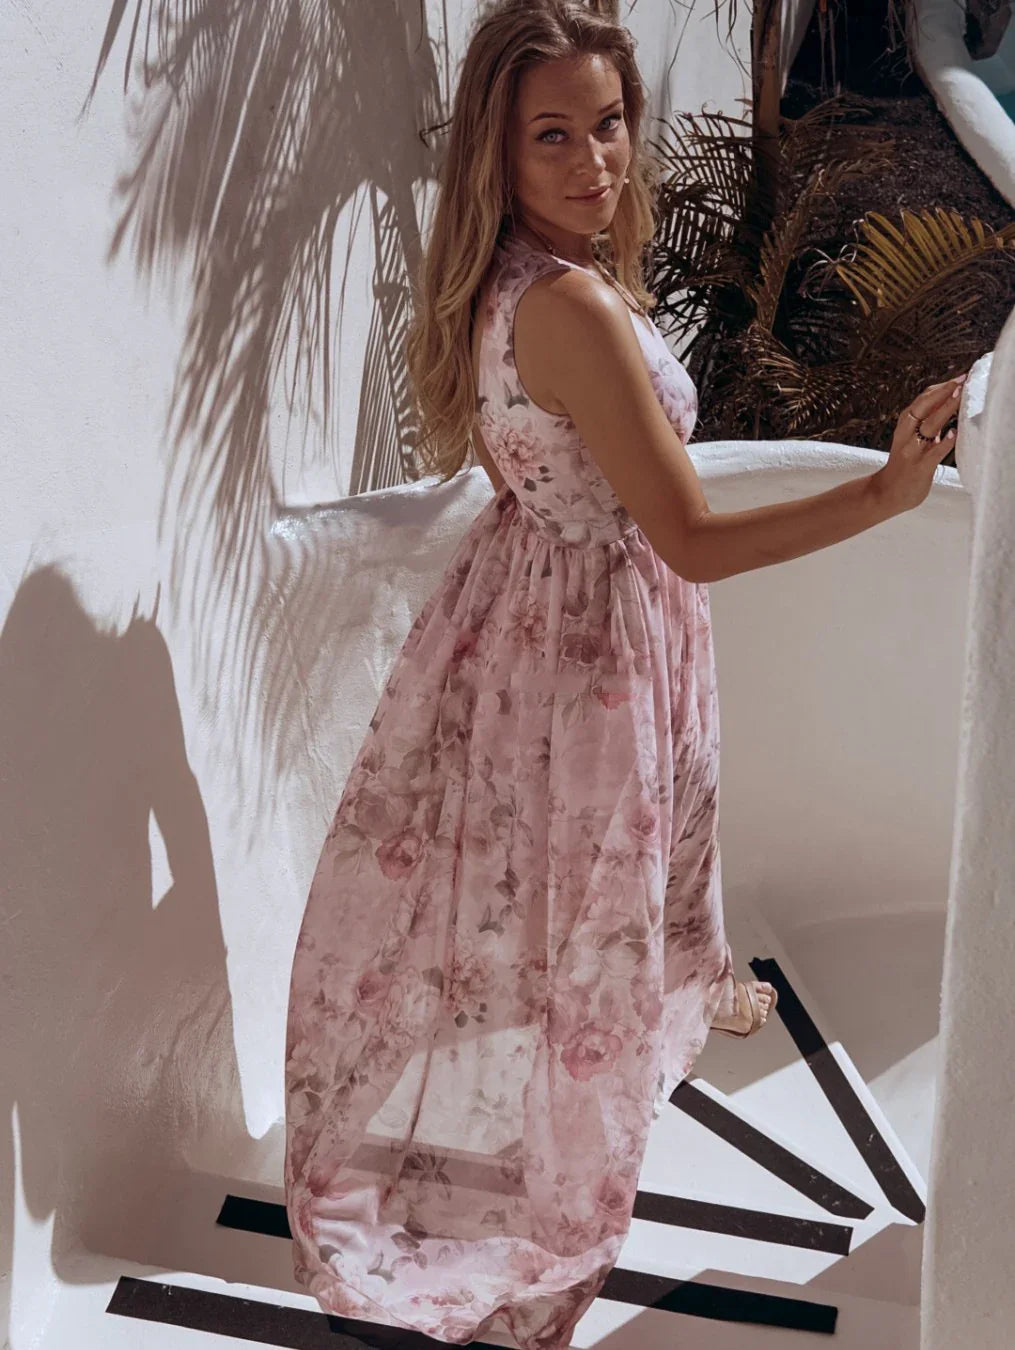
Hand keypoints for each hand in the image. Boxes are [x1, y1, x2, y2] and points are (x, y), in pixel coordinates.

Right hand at [869, 373, 966, 514]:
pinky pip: (934, 453)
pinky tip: (954, 433)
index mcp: (904, 426)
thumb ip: (928, 424)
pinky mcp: (919, 468)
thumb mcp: (912, 439)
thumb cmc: (904, 465)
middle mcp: (906, 435)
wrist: (886, 494)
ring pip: (929, 426)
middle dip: (943, 392)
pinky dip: (944, 442)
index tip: (959, 378)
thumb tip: (949, 404)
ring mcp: (912, 451)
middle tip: (962, 381)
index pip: (922, 400)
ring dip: (945, 409)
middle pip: (923, 407)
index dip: (941, 388)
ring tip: (960, 397)